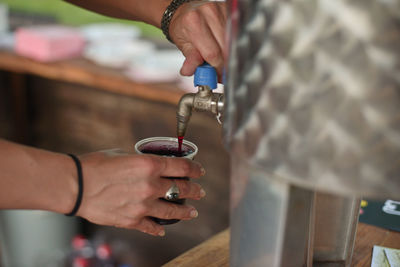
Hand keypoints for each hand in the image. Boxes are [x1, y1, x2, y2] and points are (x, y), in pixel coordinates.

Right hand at [75, 149, 205, 235]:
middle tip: (199, 192)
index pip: (182, 167)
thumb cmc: (96, 165)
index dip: (195, 169)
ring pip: (172, 211)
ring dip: (185, 212)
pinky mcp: (131, 220)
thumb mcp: (124, 155)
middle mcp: (150, 186)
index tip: (200, 171)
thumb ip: (142, 162)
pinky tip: (163, 229)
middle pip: (181, 189)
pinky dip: (158, 229)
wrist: (75, 185)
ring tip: (192, 212)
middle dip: (194, 190)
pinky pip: (151, 227)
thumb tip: (151, 165)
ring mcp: (142, 206)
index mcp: (150, 165)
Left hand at [169, 1, 226, 80]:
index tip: (217, 76)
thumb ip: (190, 59)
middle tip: (219, 70)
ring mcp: (221, 10)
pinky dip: (231, 44)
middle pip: (226, 48)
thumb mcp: (183, 44)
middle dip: (224, 63)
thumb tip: (190, 71)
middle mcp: (209, 14)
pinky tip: (224, 47)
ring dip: (228, 54)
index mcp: (194, 23)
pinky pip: (235, 33)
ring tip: (220, 58)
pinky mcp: (229, 11)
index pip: (213, 53)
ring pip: (233, 42)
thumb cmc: (182, 27)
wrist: (184, 11)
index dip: (217, 69)